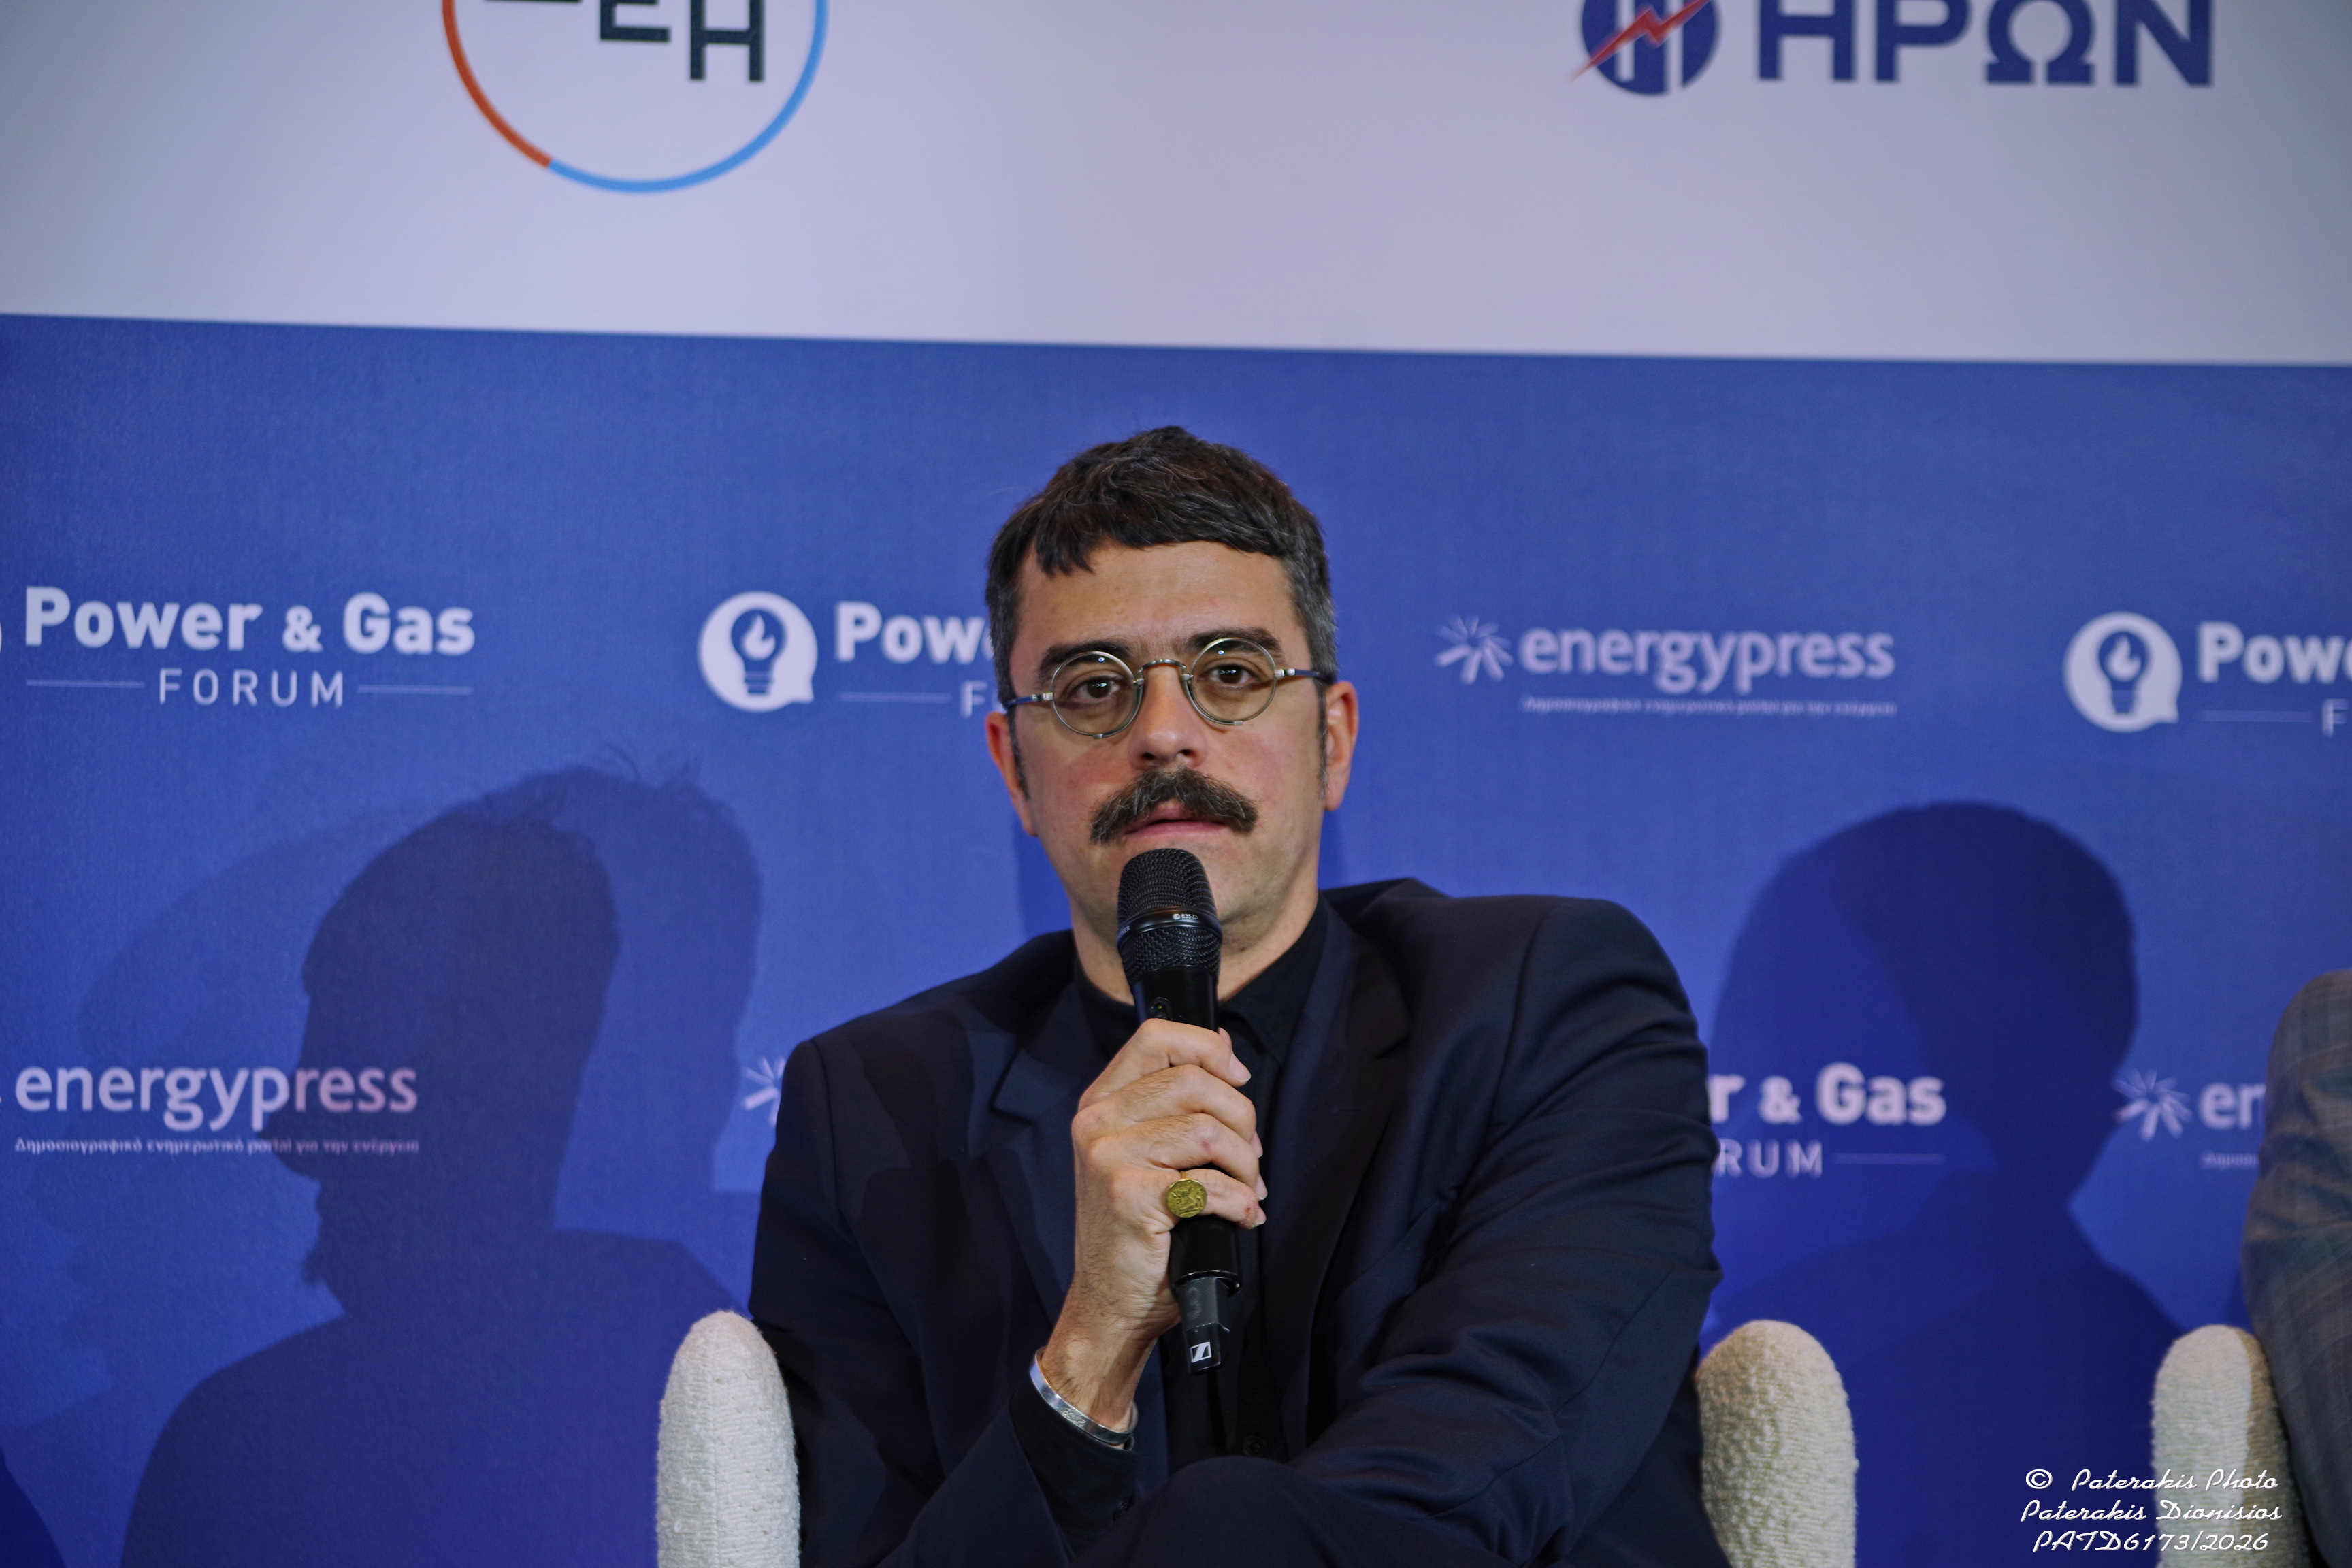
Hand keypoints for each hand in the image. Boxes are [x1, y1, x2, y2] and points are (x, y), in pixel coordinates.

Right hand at [1037, 1018, 1266, 1426]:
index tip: (1238, 1079)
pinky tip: (1240, 1218)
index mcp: (1102, 1101)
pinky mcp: (1130, 1196)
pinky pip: (1211, 1184)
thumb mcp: (1149, 1151)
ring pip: (1210, 1130)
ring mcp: (1109, 1156)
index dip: (1208, 1048)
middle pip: (1195, 1081)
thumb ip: (1177, 1100)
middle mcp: (1097, 1121)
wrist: (1110, 1302)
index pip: (1156, 1036)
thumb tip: (1225, 1049)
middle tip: (1249, 1158)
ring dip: (1246, 1166)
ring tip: (1246, 1191)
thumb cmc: (1138, 1230)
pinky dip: (1239, 1203)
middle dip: (1242, 1119)